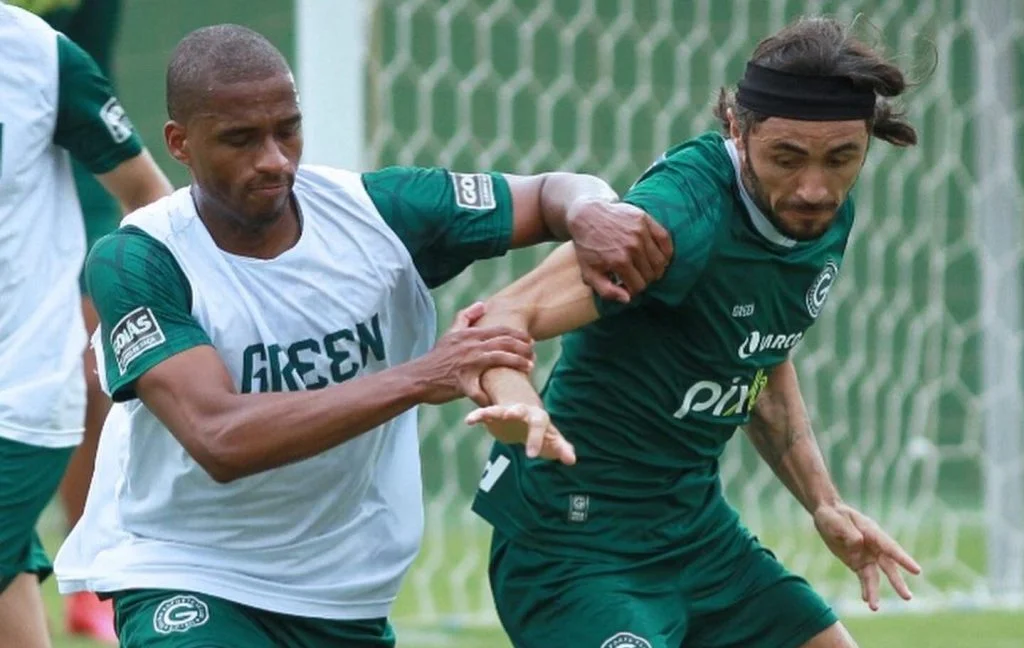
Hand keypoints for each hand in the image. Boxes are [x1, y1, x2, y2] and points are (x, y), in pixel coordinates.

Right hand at [413, 302, 535, 405]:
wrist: (418, 377)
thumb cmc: (436, 358)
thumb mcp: (450, 334)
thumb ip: (466, 318)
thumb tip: (482, 304)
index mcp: (469, 335)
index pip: (499, 330)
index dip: (518, 334)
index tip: (531, 340)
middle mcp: (470, 346)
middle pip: (503, 342)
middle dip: (523, 346)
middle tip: (534, 353)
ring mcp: (467, 364)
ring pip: (499, 358)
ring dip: (518, 362)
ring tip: (530, 367)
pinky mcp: (463, 382)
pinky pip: (481, 390)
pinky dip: (492, 396)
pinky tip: (504, 399)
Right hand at [465, 403, 575, 464]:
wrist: (525, 419)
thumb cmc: (542, 433)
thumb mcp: (552, 440)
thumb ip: (562, 449)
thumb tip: (572, 460)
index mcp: (539, 418)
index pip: (540, 425)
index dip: (536, 439)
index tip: (531, 456)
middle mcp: (524, 412)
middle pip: (522, 410)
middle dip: (517, 411)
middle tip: (511, 414)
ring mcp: (507, 412)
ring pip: (500, 409)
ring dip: (493, 411)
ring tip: (482, 416)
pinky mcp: (494, 415)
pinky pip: (485, 413)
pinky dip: (477, 415)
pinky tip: (468, 421)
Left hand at [566, 198, 672, 302]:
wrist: (586, 215)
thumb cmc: (587, 246)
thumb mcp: (589, 273)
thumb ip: (607, 291)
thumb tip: (628, 299)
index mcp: (619, 262)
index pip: (639, 286)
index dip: (634, 289)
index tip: (627, 285)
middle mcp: (633, 247)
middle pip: (651, 274)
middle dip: (645, 279)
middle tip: (637, 276)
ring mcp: (641, 232)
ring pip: (660, 260)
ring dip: (657, 268)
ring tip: (649, 268)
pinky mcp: (645, 220)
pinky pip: (665, 239)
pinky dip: (666, 251)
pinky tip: (660, 256)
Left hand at [813, 503, 921, 610]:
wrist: (826, 514)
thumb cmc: (832, 514)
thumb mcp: (835, 520)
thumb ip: (848, 532)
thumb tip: (859, 544)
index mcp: (872, 532)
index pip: (890, 547)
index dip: (903, 559)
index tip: (917, 571)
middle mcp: (873, 546)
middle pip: (888, 566)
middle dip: (897, 582)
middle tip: (907, 597)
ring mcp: (867, 556)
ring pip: (875, 576)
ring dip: (875, 591)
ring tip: (874, 608)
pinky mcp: (857, 563)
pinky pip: (863, 578)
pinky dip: (865, 589)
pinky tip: (866, 600)